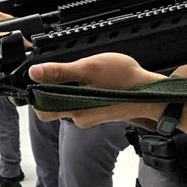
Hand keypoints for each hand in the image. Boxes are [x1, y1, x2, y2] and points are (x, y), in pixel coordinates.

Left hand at [29, 54, 164, 127]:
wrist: (151, 93)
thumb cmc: (124, 81)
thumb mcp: (88, 68)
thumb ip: (59, 72)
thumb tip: (35, 73)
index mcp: (73, 109)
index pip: (42, 112)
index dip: (38, 96)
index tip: (40, 80)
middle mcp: (80, 118)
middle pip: (55, 105)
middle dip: (57, 88)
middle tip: (66, 71)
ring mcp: (91, 117)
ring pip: (71, 102)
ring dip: (73, 88)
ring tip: (85, 73)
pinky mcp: (100, 113)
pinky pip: (85, 102)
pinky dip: (86, 91)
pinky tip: (96, 80)